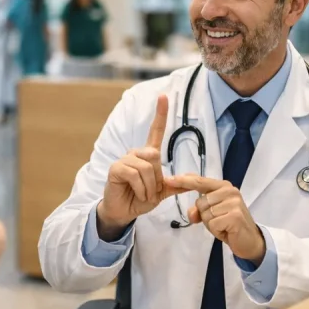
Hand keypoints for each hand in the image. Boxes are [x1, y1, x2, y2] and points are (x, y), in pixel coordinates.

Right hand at [97, 95, 185, 238]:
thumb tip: (193, 180)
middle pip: (155, 155)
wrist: (124, 212)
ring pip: (147, 167)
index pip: (155, 131)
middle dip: (157, 178)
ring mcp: (125, 160)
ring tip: (143, 194)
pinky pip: (135, 174)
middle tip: (151, 191)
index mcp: (148, 156)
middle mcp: (136, 153)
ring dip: (149, 187)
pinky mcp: (116, 168)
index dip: (160, 114)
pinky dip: (141, 188)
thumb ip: (175, 185)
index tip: (163, 96)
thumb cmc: (140, 199)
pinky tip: (136, 193)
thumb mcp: (161, 192)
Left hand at [165, 174, 265, 264]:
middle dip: (205, 215)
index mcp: (223, 186)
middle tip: (219, 220)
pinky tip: (227, 230)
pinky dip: (216, 230)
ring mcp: (233, 203)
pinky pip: (212, 223)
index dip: (183, 181)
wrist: (250, 240)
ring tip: (223, 225)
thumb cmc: (229, 224)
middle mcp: (230, 191)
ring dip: (211, 223)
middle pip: (200, 202)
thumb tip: (191, 214)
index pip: (200, 182)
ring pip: (205, 213)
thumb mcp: (211, 214)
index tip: (168, 179)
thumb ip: (199, 209)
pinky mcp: (235, 216)